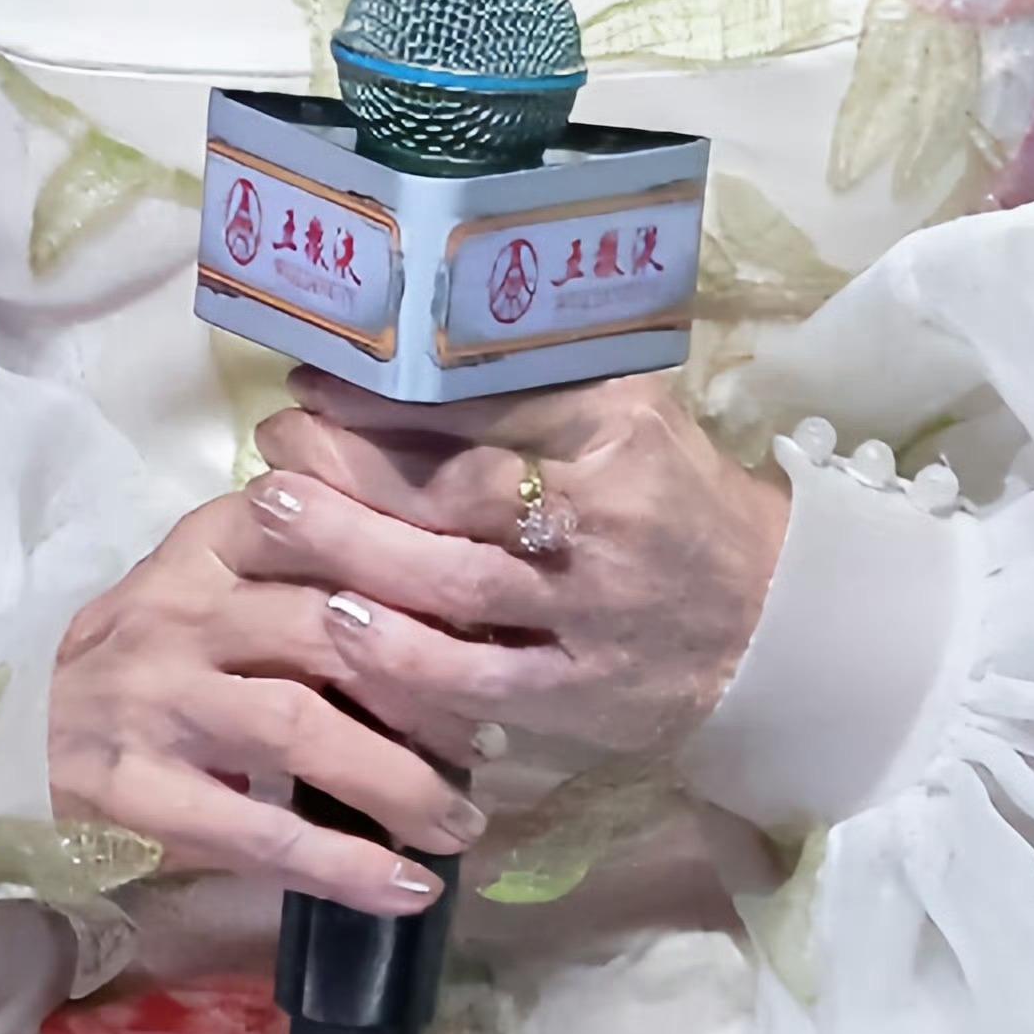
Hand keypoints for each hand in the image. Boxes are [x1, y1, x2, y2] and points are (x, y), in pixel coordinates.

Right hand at [46, 488, 483, 920]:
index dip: (424, 570)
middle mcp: (178, 610)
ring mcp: (151, 701)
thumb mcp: (211, 591)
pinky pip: (258, 831)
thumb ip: (307, 578)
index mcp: (209, 544)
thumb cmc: (148, 667)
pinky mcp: (132, 794)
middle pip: (332, 629)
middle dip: (432, 686)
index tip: (500, 614)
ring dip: (402, 780)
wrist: (9, 746)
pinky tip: (407, 888)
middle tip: (495, 735)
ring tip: (462, 821)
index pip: (329, 528)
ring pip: (301, 726)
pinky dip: (344, 865)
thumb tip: (460, 613)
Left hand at [238, 368, 788, 774]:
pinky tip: (336, 627)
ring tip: (269, 517)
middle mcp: (607, 519)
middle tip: (273, 443)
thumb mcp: (628, 416)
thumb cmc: (670, 496)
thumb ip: (539, 382)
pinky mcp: (582, 694)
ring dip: (353, 550)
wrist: (764, 616)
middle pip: (459, 489)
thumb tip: (411, 340)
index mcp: (620, 431)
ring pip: (455, 582)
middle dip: (351, 465)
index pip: (488, 404)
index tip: (312, 377)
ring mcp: (594, 614)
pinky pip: (478, 680)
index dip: (390, 394)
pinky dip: (403, 658)